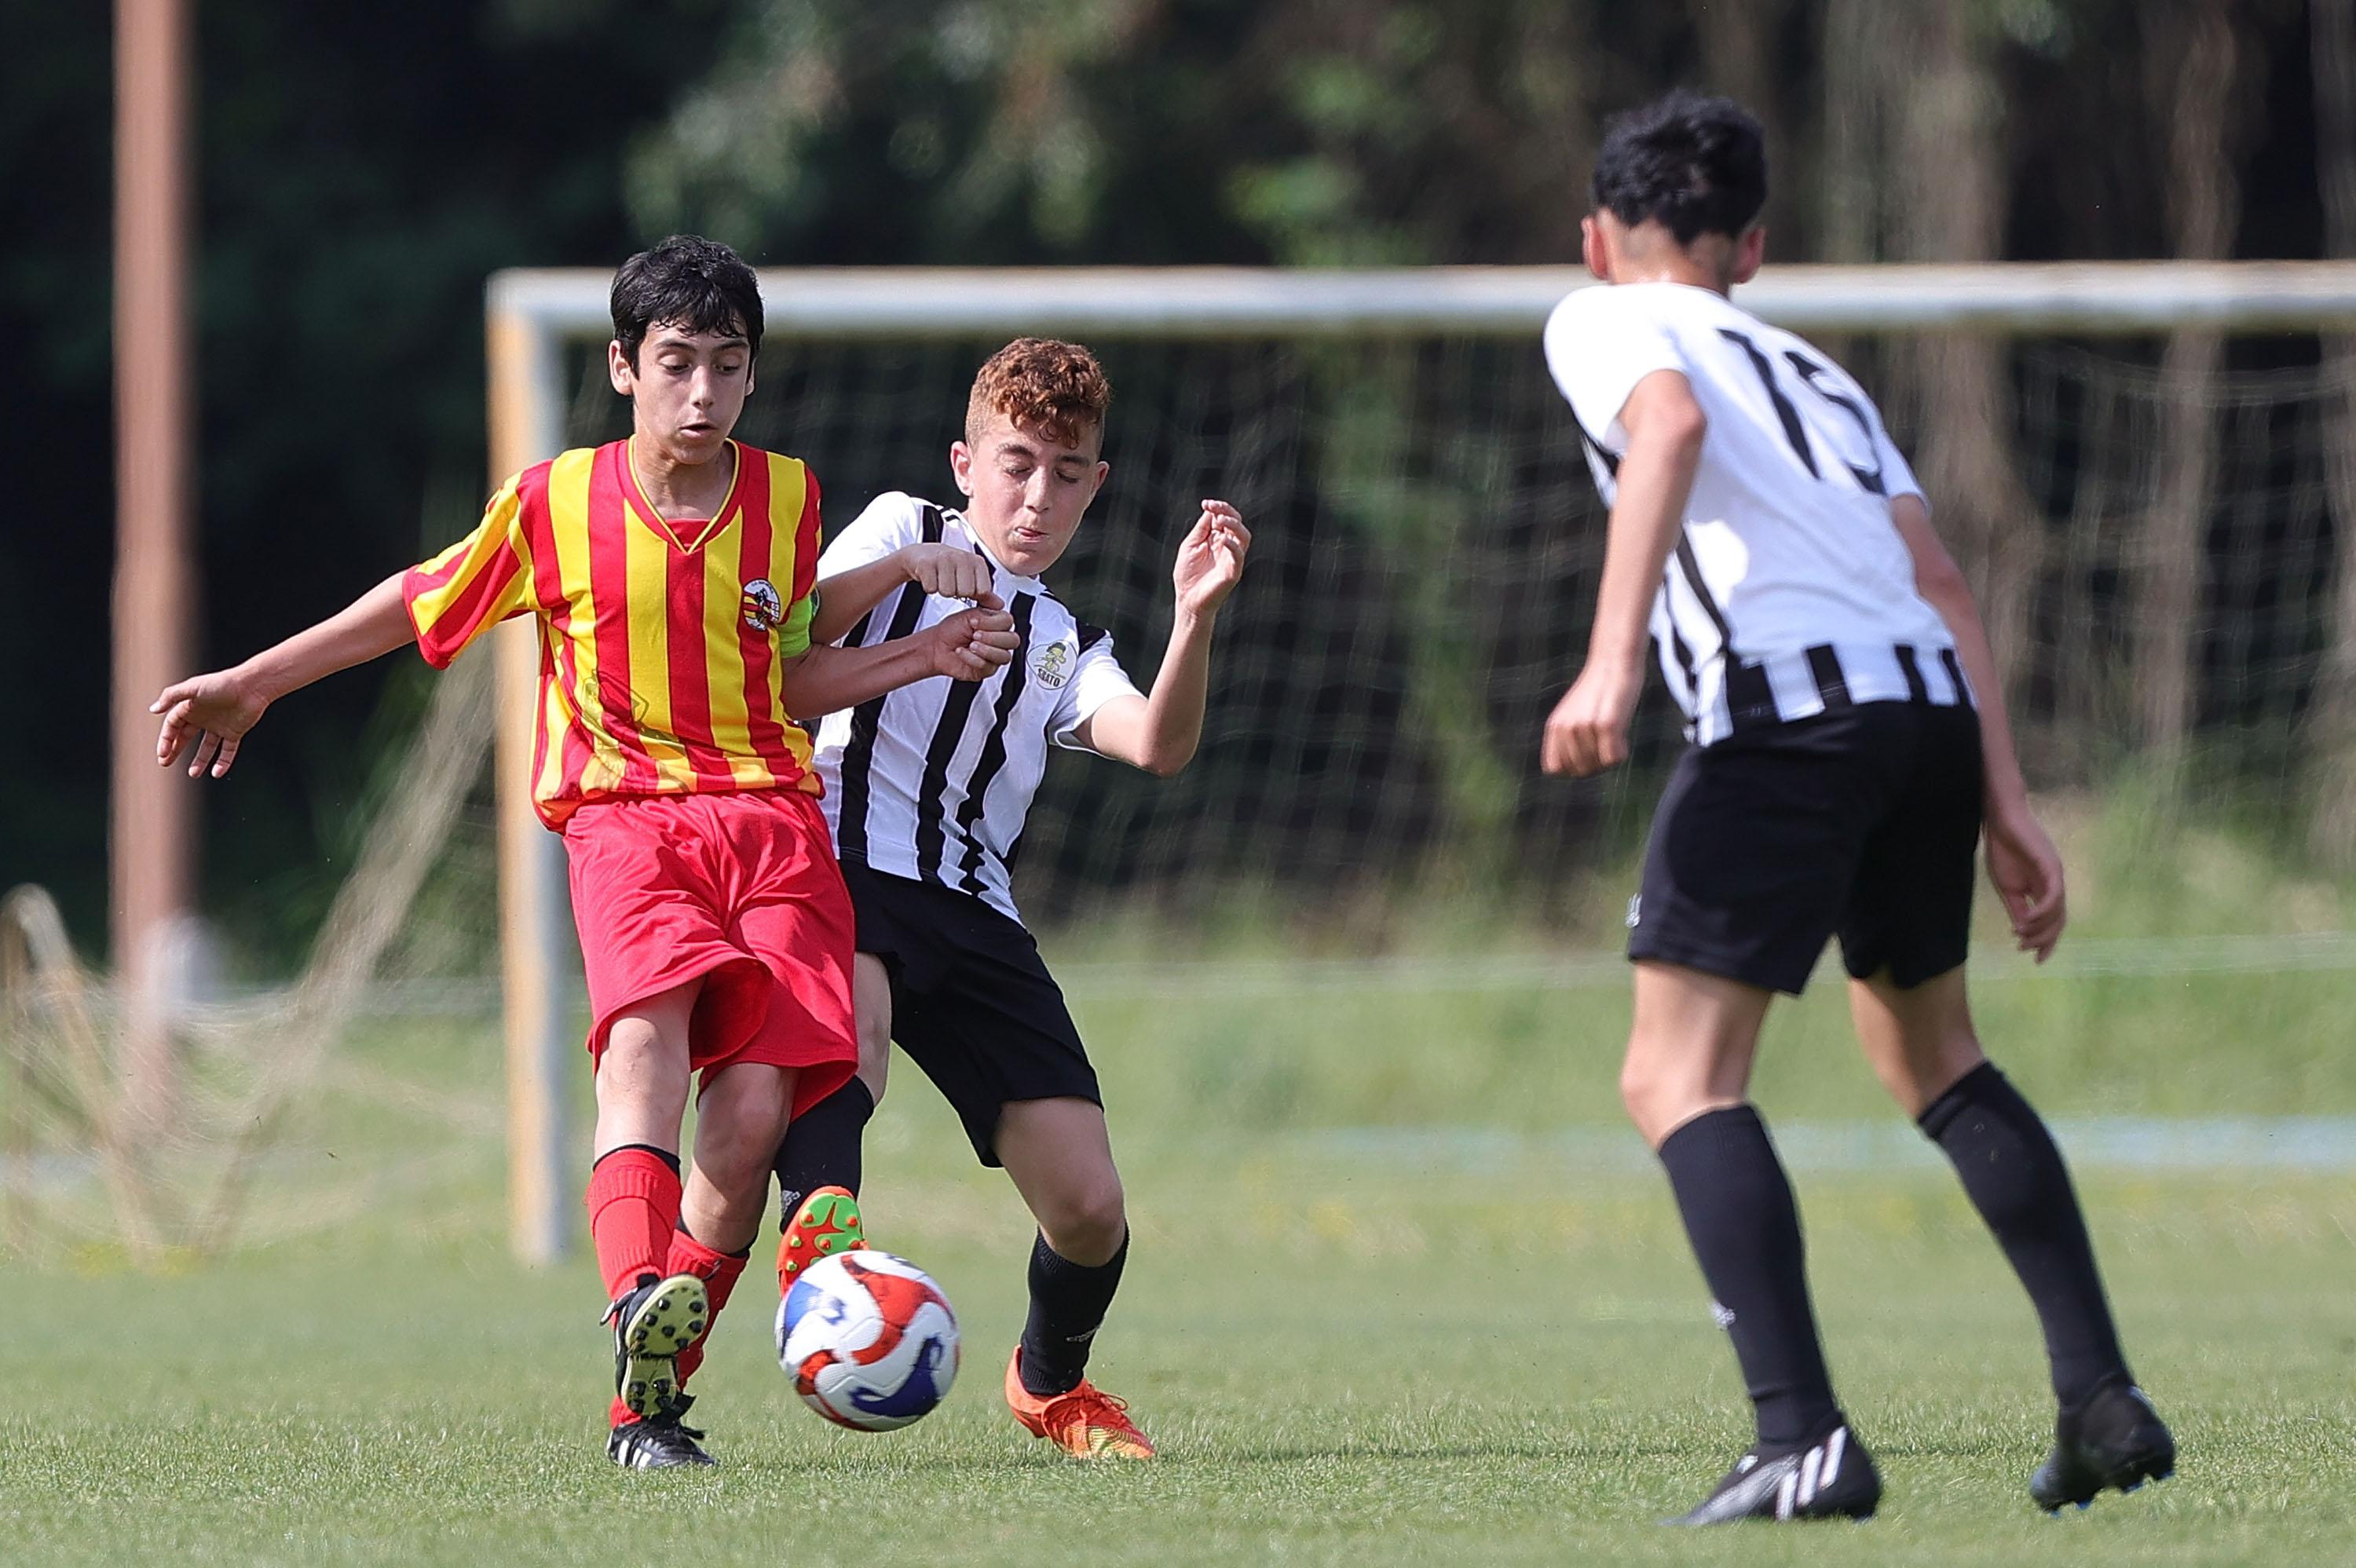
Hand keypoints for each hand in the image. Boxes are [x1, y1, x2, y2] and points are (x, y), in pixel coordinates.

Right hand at [153, 666, 270, 777]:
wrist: (252, 686)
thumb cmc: (222, 683)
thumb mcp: (192, 687)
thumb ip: (171, 696)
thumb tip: (153, 709)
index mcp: (191, 706)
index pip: (173, 726)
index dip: (166, 740)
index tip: (162, 754)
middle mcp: (204, 717)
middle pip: (185, 737)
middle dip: (175, 750)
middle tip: (165, 764)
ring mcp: (219, 726)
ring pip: (207, 747)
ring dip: (200, 761)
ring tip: (193, 774)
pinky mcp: (235, 732)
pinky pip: (228, 751)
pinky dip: (223, 762)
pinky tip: (216, 773)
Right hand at [900, 543, 1000, 608]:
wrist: (923, 554)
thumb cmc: (950, 568)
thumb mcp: (970, 577)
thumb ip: (985, 593)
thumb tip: (1000, 606)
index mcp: (976, 562)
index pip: (983, 591)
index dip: (973, 594)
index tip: (965, 586)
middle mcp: (962, 557)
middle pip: (965, 593)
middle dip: (956, 593)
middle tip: (950, 582)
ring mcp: (943, 558)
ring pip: (947, 592)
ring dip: (941, 590)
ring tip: (940, 579)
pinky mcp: (926, 563)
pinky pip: (931, 589)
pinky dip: (929, 587)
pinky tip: (930, 578)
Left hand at [924, 607, 1018, 679]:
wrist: (937, 647)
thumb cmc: (951, 631)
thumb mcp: (969, 614)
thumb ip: (986, 607)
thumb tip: (1000, 603)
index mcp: (996, 624)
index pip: (1008, 622)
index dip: (993, 623)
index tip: (975, 622)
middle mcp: (998, 640)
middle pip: (1012, 640)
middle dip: (992, 638)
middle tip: (975, 635)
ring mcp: (994, 656)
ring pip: (1004, 656)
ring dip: (985, 650)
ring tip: (970, 645)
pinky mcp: (987, 670)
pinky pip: (988, 666)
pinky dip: (973, 659)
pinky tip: (963, 653)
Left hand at [1172, 501, 1249, 620]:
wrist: (1188, 600)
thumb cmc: (1188, 574)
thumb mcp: (1190, 545)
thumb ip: (1202, 529)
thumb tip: (1210, 510)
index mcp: (1217, 539)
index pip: (1224, 518)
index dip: (1218, 508)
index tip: (1206, 503)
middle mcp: (1227, 547)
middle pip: (1236, 523)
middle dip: (1227, 511)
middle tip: (1214, 507)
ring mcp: (1232, 559)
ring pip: (1244, 536)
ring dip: (1234, 525)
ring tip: (1220, 520)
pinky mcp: (1233, 572)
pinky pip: (1239, 556)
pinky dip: (1233, 546)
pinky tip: (1223, 539)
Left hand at [1540, 659, 1642, 777]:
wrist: (1614, 662)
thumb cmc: (1597, 691)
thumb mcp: (1572, 713)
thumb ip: (1566, 738)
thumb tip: (1572, 771)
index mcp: (1554, 727)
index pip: (1554, 769)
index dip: (1572, 768)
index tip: (1587, 755)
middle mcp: (1566, 728)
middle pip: (1580, 771)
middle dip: (1595, 764)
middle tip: (1605, 743)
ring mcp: (1586, 726)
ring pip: (1599, 766)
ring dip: (1609, 756)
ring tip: (1613, 733)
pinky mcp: (1608, 724)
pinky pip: (1614, 759)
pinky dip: (1622, 752)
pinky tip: (1623, 735)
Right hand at [1985, 800, 2066, 961]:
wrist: (2000, 822)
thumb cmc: (2002, 850)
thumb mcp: (2007, 888)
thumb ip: (2018, 909)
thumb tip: (2024, 931)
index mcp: (2044, 890)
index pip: (2052, 922)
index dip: (2046, 941)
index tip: (2035, 959)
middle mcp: (2055, 885)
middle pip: (2059, 921)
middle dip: (2044, 940)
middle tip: (2026, 950)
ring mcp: (2055, 876)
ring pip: (2058, 911)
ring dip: (2040, 928)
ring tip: (2021, 935)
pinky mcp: (2051, 867)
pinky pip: (2053, 895)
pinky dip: (2043, 911)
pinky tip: (2029, 920)